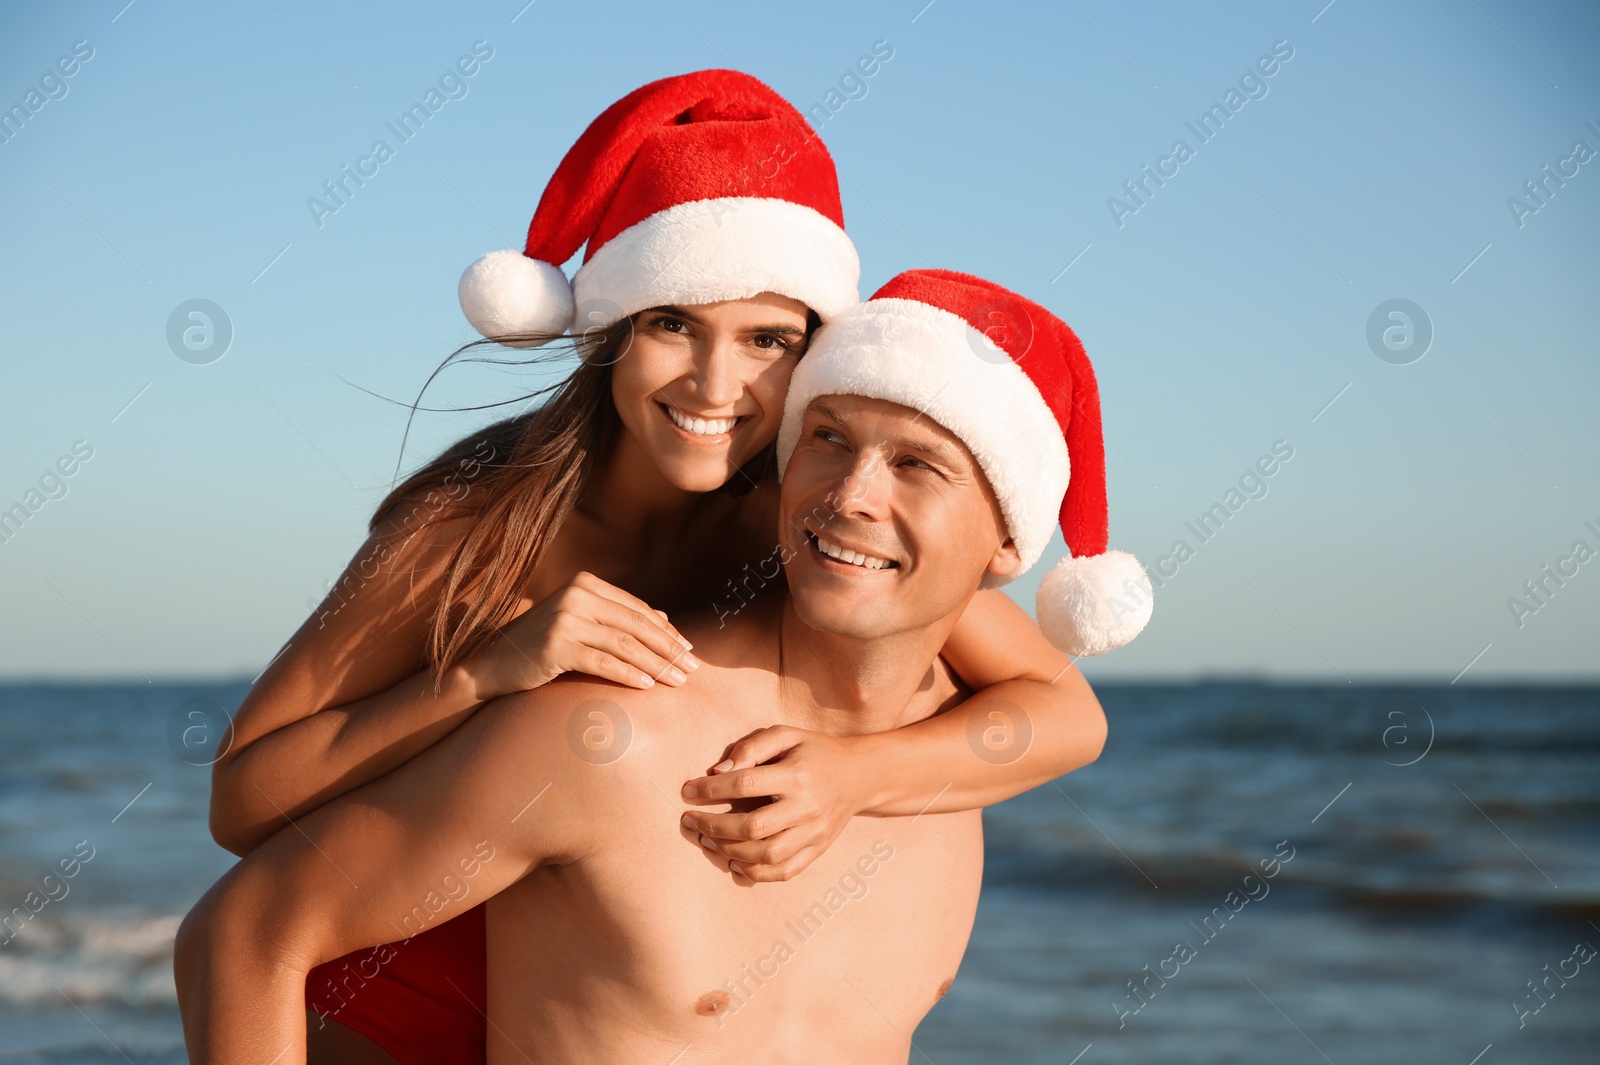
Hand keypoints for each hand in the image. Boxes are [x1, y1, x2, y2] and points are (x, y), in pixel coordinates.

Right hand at [463, 571, 696, 700]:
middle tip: (692, 668)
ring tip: (677, 681)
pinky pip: (604, 663)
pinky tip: (647, 686)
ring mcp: (566, 619)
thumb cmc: (540, 645)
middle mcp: (576, 595)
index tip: (689, 650)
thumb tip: (664, 618)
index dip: (666, 631)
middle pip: (636, 625)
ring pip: (625, 645)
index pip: (636, 609)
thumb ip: (617, 617)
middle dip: (668, 649)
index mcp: (585, 584)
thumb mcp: (580, 623)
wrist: (491, 664)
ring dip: (656, 665)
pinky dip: (629, 675)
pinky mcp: (557, 646)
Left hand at [679, 726, 868, 883]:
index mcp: (797, 775)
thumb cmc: (814, 751)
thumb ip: (752, 747)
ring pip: (765, 855)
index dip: (710, 789)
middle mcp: (806, 807)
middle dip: (713, 826)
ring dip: (728, 852)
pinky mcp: (817, 850)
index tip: (687, 790)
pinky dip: (754, 874)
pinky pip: (783, 871)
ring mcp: (813, 833)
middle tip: (689, 821)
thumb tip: (718, 771)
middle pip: (752, 826)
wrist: (859, 776)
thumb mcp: (786, 735)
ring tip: (707, 841)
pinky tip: (733, 862)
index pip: (744, 784)